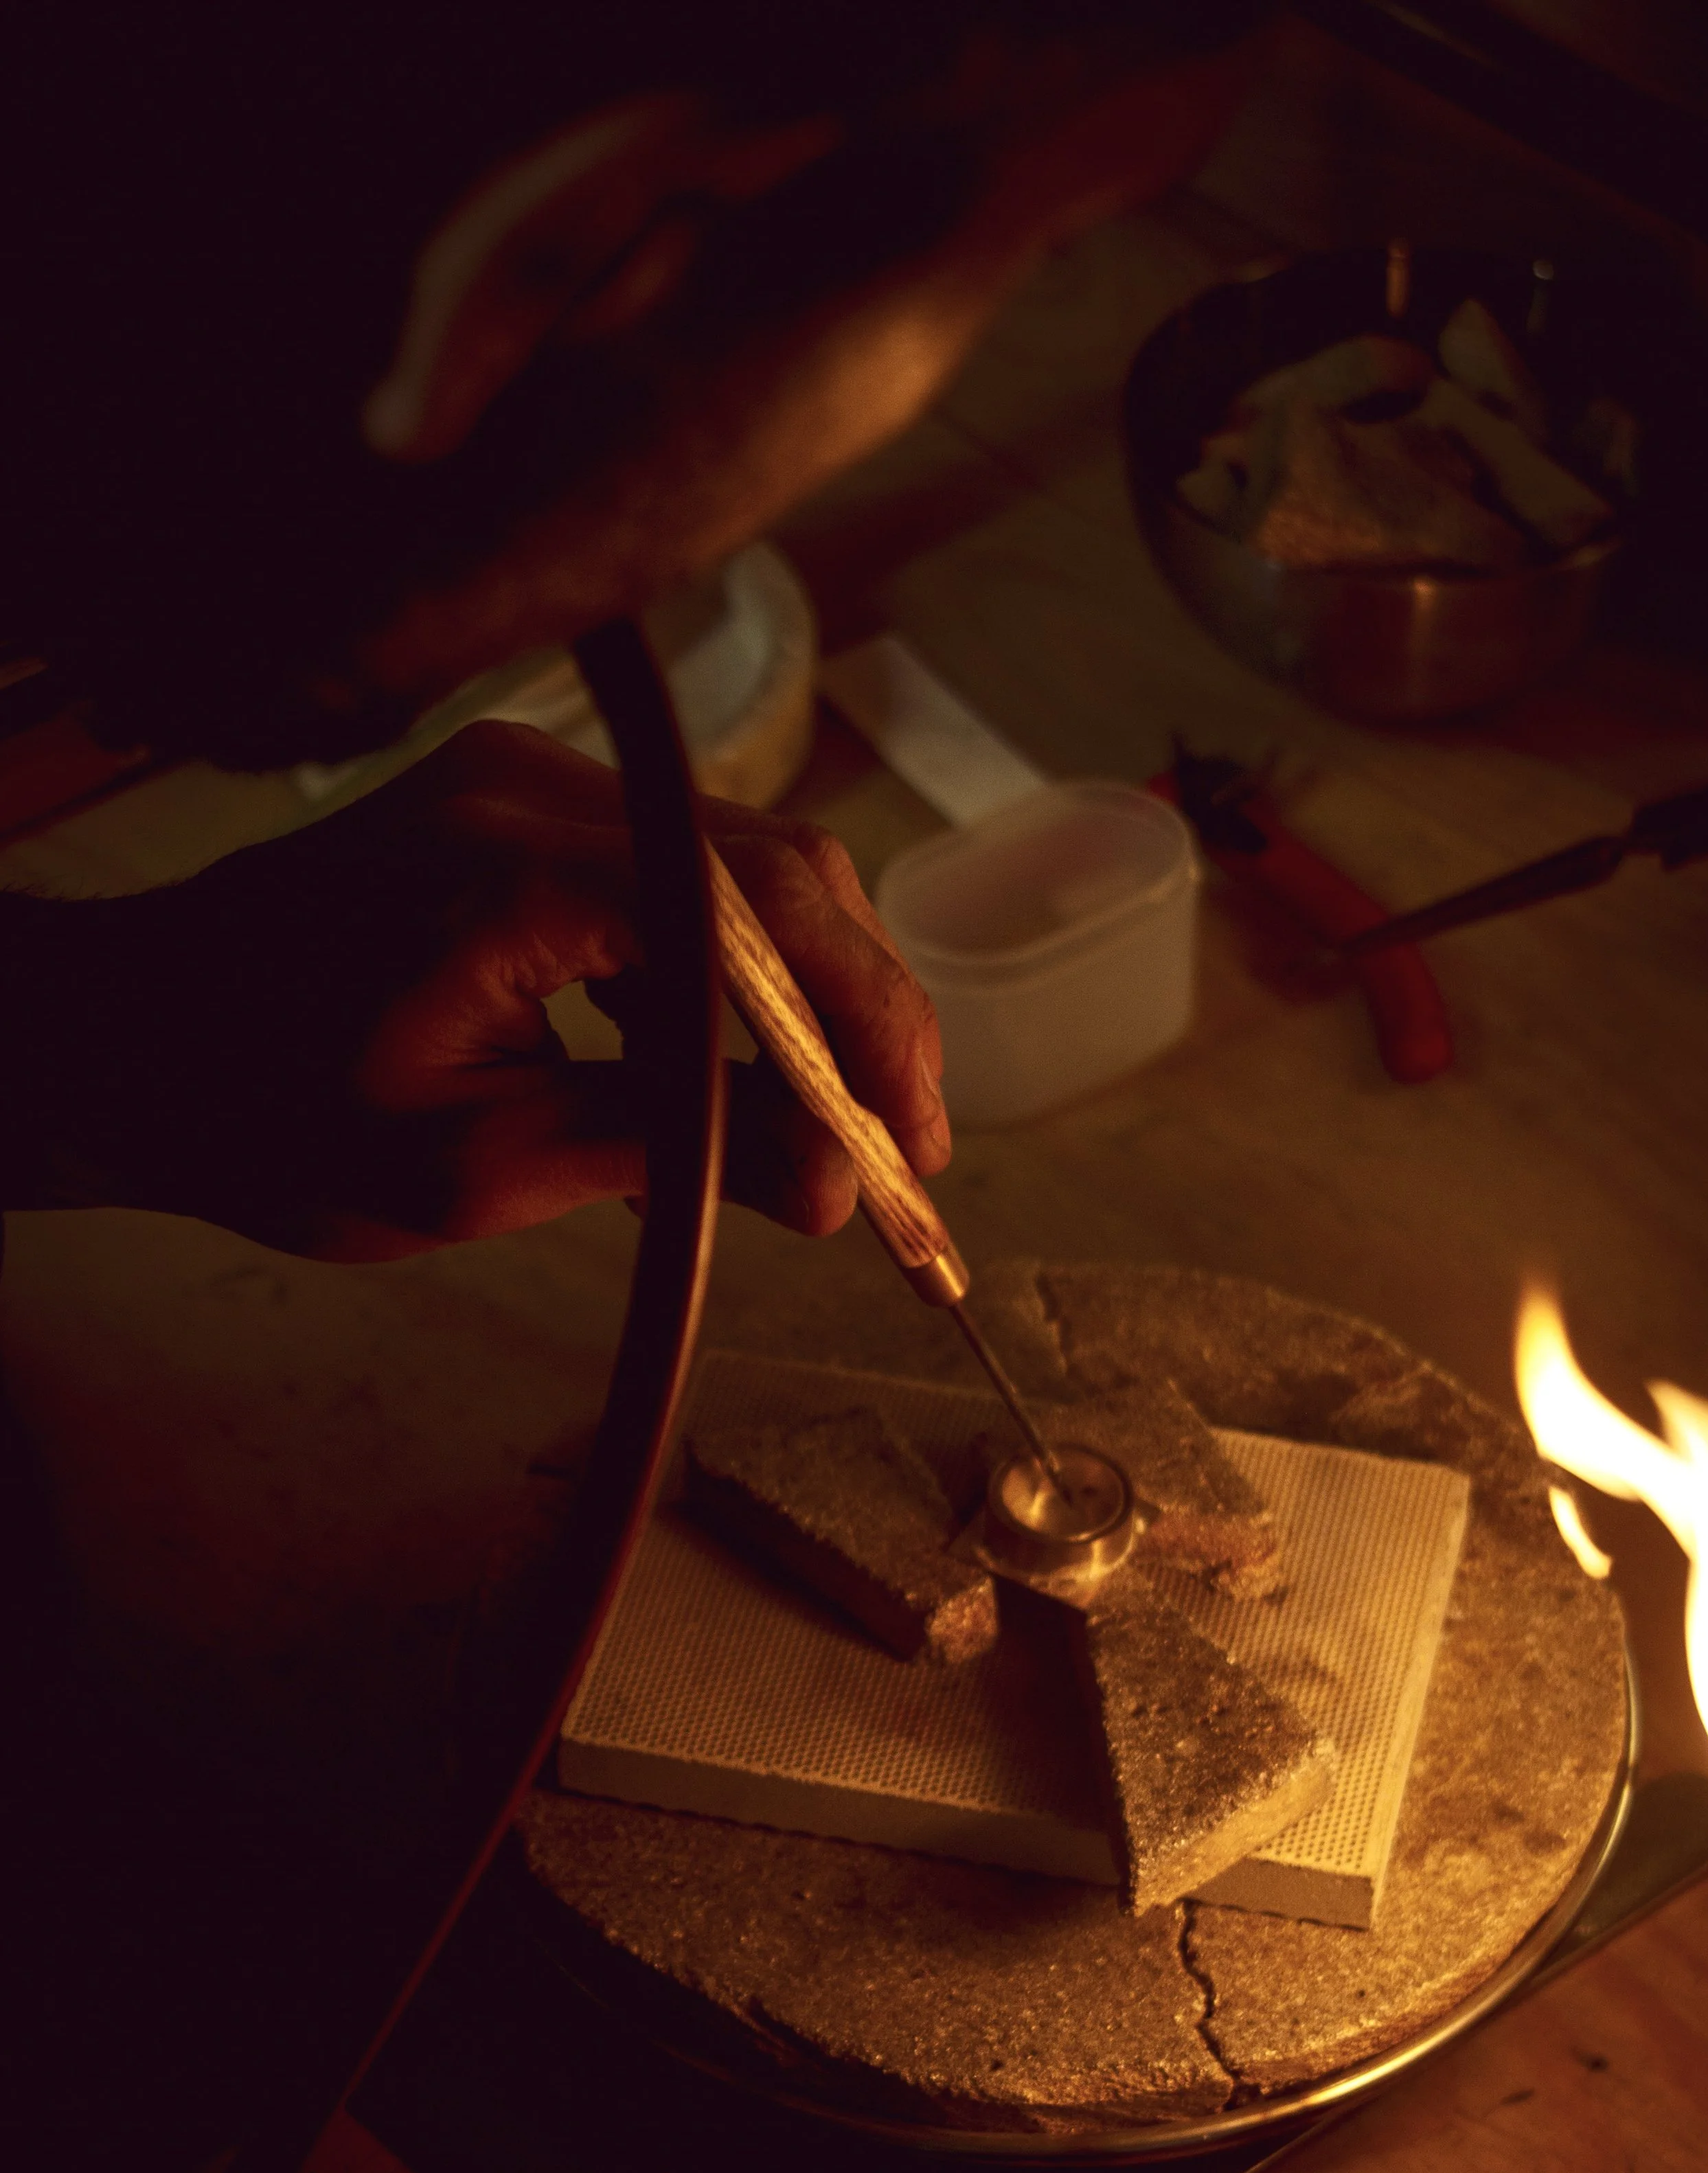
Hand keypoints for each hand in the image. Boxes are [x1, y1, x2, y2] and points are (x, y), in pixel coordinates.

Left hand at [19, 722, 948, 1258]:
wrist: (127, 1042)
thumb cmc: (264, 1117)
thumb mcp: (475, 1166)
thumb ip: (669, 1151)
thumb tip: (838, 1182)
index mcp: (512, 868)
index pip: (758, 913)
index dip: (863, 1023)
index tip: (906, 1142)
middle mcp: (534, 787)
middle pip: (777, 869)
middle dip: (859, 1011)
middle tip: (898, 1145)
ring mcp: (528, 781)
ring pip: (742, 864)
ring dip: (804, 993)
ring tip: (829, 1125)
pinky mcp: (520, 808)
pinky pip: (675, 871)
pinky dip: (728, 970)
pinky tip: (724, 1072)